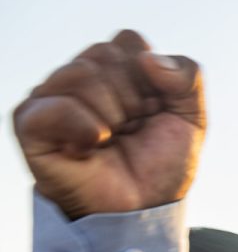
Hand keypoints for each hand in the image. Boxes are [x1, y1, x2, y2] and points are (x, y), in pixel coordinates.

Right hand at [13, 30, 204, 218]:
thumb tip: (148, 58)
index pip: (129, 42)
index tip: (153, 112)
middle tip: (131, 132)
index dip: (151, 81)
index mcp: (114, 69)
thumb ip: (188, 76)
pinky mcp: (30, 123)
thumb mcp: (192, 118)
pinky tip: (90, 147)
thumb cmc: (161, 165)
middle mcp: (79, 77)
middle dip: (133, 100)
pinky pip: (54, 106)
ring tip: (110, 142)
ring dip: (112, 117)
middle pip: (105, 54)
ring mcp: (51, 97)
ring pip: (82, 74)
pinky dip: (83, 128)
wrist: (143, 209)